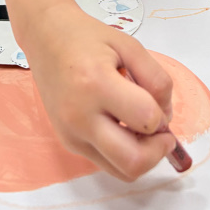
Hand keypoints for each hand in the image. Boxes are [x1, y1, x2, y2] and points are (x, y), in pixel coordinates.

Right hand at [25, 3, 175, 180]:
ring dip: (143, 157)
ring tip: (142, 129)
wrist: (44, 37)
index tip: (158, 102)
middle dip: (158, 150)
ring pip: (122, 172)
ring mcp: (71, 134)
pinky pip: (107, 164)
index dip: (162, 114)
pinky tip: (123, 128)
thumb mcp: (129, 46)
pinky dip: (124, 154)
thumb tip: (165, 118)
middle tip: (161, 131)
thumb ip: (156, 79)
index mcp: (96, 84)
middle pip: (134, 161)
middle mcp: (80, 116)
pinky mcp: (68, 142)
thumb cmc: (86, 37)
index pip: (146, 119)